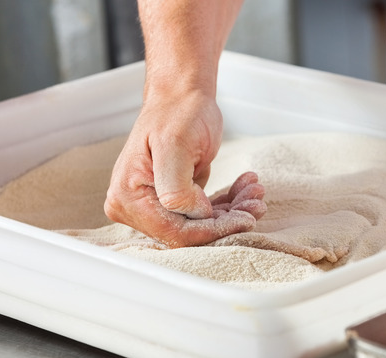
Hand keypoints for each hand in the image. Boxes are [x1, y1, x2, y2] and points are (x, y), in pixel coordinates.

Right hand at [104, 91, 265, 247]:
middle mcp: (135, 207)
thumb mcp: (174, 145)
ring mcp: (154, 205)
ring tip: (255, 191)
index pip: (175, 231)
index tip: (245, 218)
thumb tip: (193, 214)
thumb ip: (175, 188)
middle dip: (228, 219)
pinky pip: (205, 212)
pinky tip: (246, 187)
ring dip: (234, 210)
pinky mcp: (174, 200)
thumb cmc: (176, 113)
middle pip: (190, 231)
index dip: (213, 229)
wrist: (182, 97)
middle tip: (257, 202)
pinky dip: (229, 203)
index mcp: (128, 197)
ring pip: (203, 224)